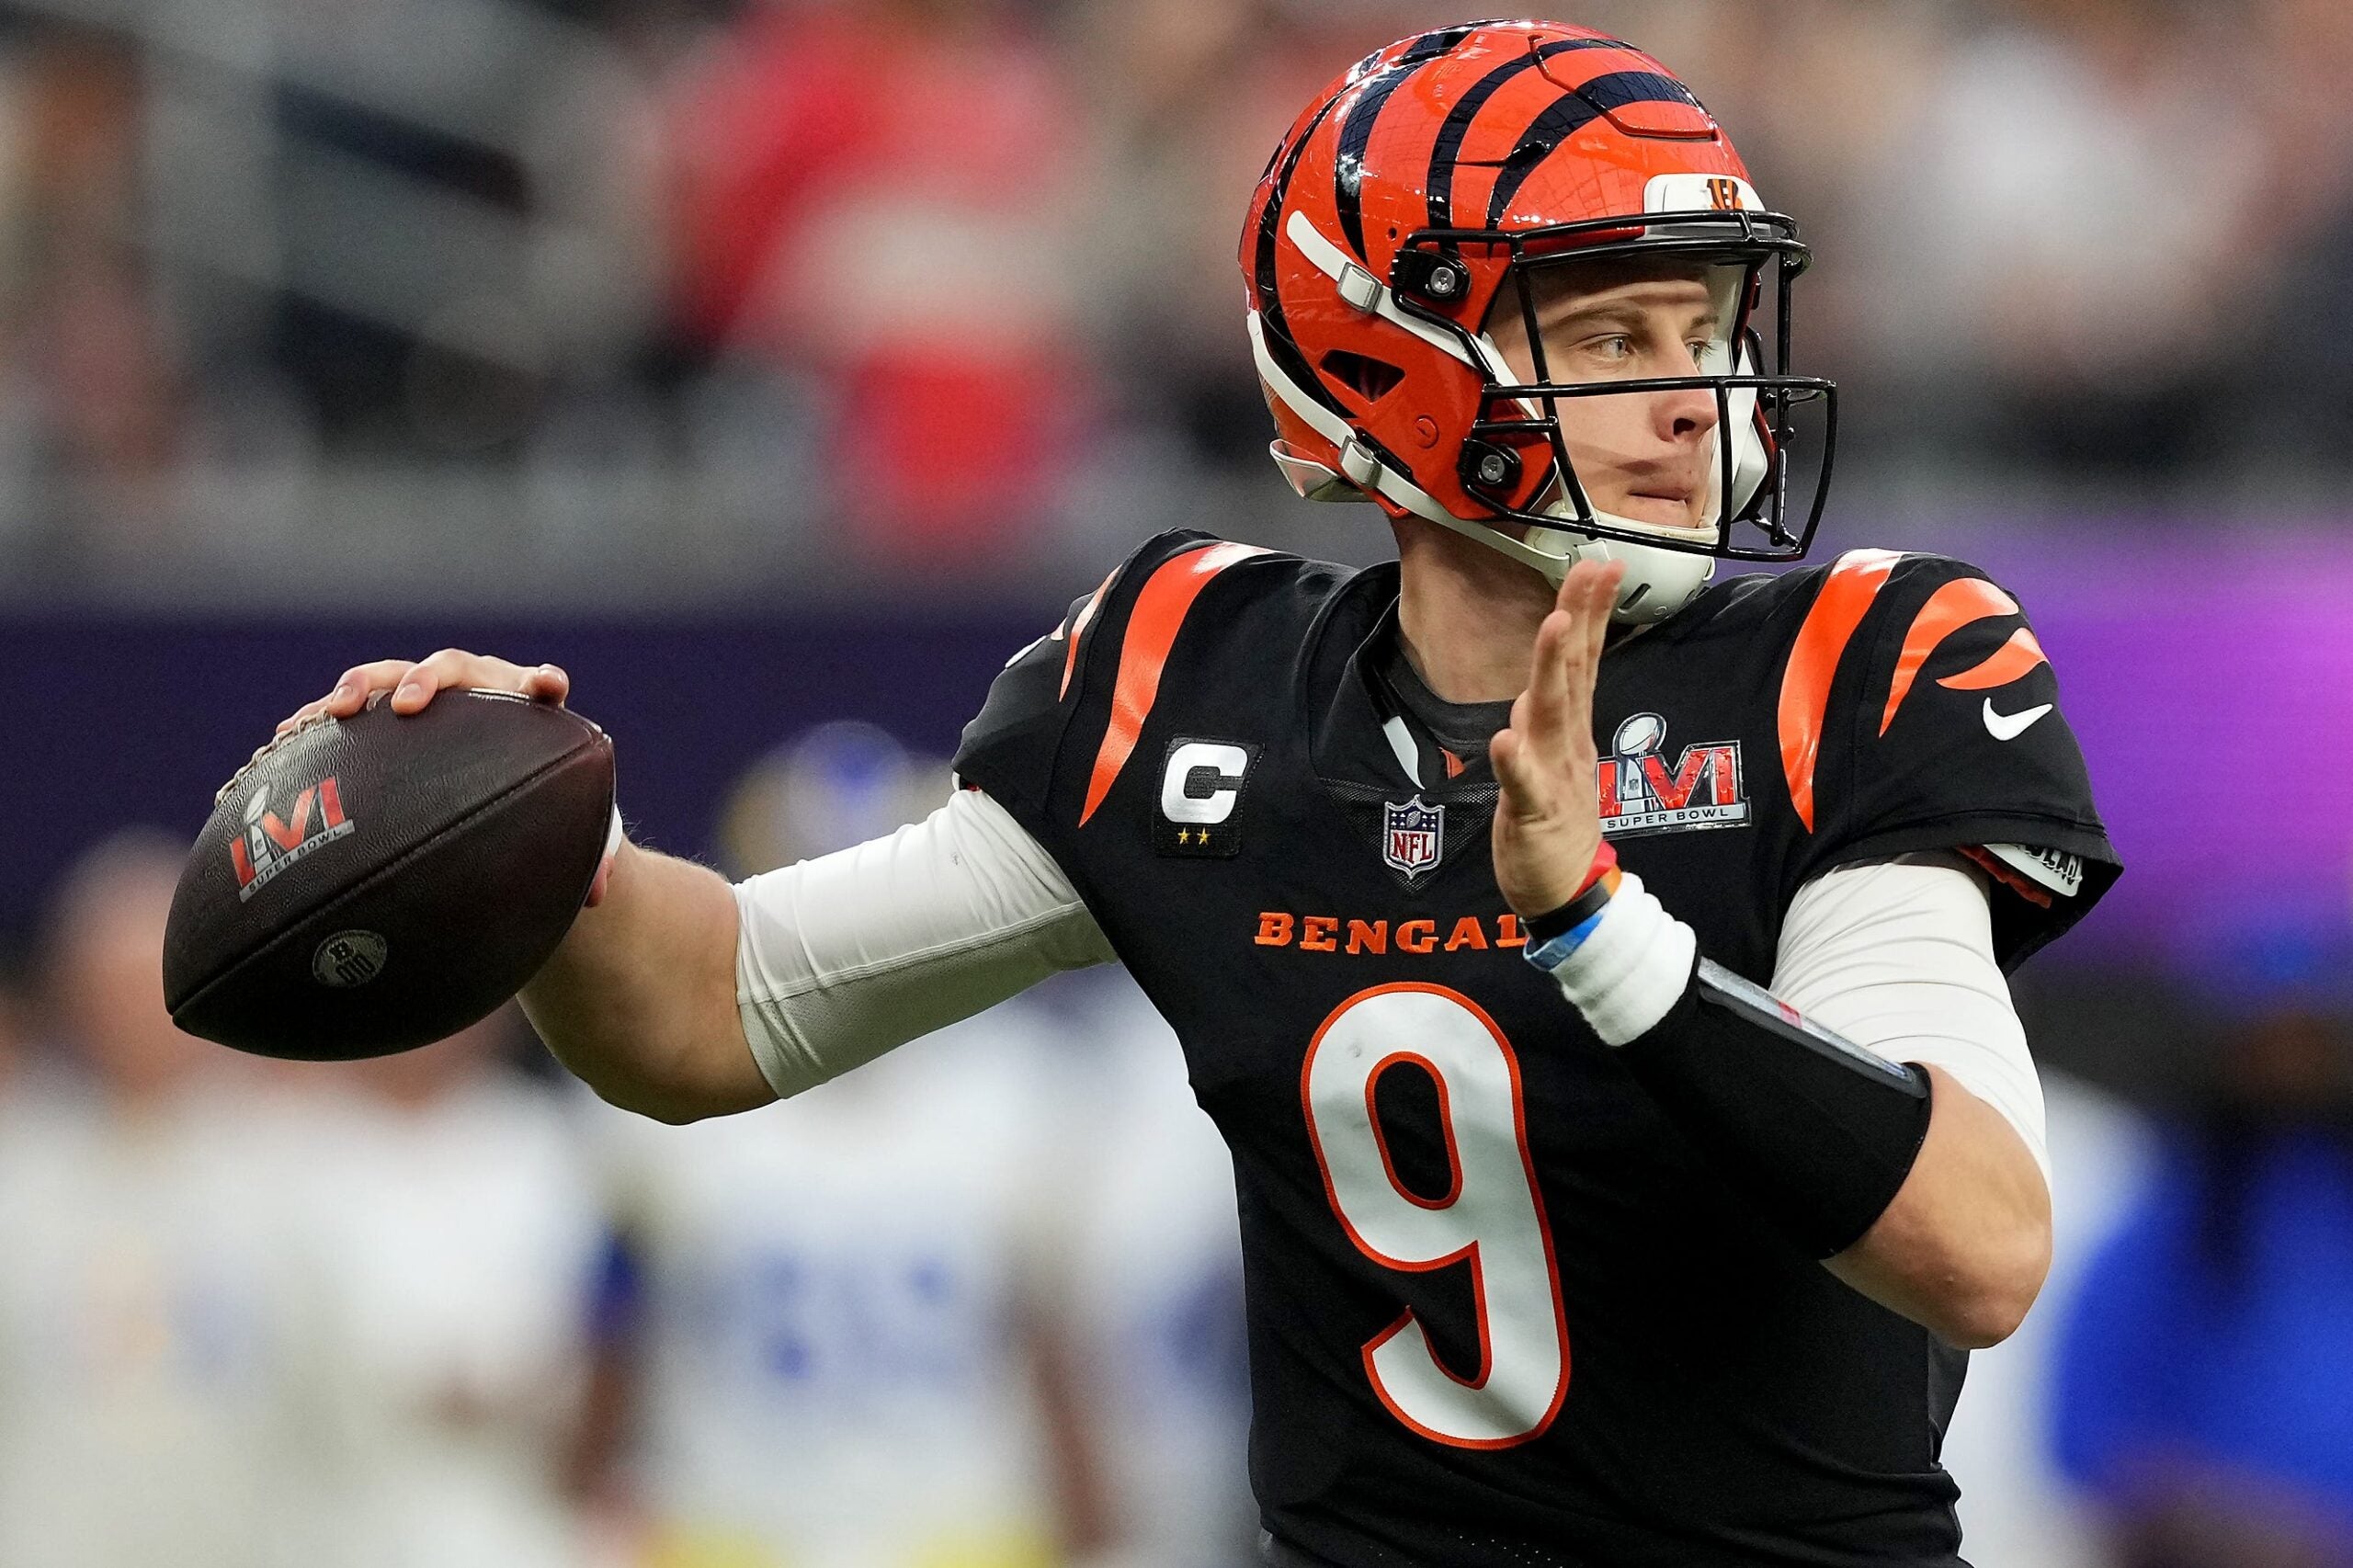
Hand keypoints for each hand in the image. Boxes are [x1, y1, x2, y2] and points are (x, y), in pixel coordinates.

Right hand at [275, 651, 616, 905]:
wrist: (483, 778)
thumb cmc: (527, 797)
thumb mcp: (552, 824)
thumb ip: (582, 852)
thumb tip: (598, 896)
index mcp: (520, 707)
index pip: (537, 685)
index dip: (542, 682)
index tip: (546, 684)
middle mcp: (470, 691)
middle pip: (450, 669)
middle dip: (425, 679)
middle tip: (403, 704)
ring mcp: (417, 699)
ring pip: (384, 676)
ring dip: (357, 687)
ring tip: (329, 713)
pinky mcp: (375, 718)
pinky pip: (341, 711)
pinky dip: (312, 722)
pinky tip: (280, 744)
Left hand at [1488, 560, 1623, 916]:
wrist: (1566, 891)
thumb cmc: (1556, 821)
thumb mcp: (1555, 757)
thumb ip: (1555, 711)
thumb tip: (1553, 669)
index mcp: (1570, 729)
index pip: (1582, 660)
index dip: (1590, 613)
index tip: (1601, 566)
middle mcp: (1565, 743)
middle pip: (1573, 673)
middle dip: (1579, 619)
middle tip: (1591, 572)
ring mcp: (1552, 774)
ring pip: (1551, 715)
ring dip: (1550, 670)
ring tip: (1554, 627)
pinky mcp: (1534, 813)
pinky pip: (1523, 785)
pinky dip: (1515, 762)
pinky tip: (1507, 739)